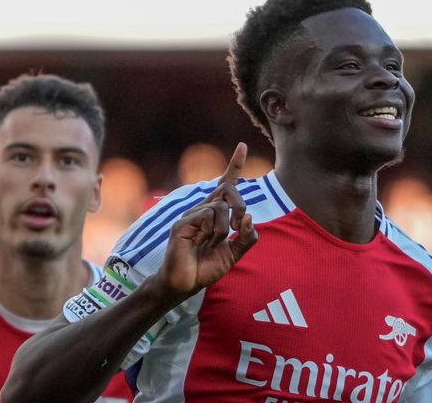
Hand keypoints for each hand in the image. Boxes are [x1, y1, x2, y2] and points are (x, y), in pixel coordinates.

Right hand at [157, 142, 258, 297]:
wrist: (184, 285)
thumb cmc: (205, 268)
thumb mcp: (233, 254)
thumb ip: (245, 238)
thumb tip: (249, 219)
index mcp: (213, 214)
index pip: (224, 184)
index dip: (234, 165)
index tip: (242, 146)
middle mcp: (202, 210)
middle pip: (227, 189)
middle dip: (239, 204)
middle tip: (238, 225)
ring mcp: (191, 215)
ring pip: (219, 206)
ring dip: (224, 228)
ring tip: (213, 243)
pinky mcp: (182, 223)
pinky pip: (206, 215)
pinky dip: (212, 230)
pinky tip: (203, 242)